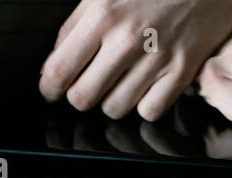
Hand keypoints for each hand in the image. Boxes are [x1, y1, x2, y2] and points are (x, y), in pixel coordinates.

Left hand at [41, 0, 231, 120]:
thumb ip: (75, 25)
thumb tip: (55, 63)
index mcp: (103, 13)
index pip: (59, 70)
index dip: (49, 88)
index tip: (51, 91)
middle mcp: (128, 38)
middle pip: (83, 97)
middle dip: (79, 96)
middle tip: (86, 87)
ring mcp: (157, 57)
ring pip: (115, 108)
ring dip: (112, 100)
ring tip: (119, 82)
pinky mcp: (183, 71)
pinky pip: (150, 111)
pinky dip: (143, 104)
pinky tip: (145, 87)